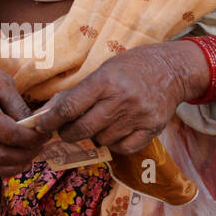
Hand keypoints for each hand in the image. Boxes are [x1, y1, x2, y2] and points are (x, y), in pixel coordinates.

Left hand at [31, 43, 206, 155]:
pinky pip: (123, 148)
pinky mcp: (152, 129)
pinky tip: (116, 132)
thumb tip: (50, 112)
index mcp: (106, 81)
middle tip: (66, 131)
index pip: (70, 108)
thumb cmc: (132, 67)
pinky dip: (115, 144)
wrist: (173, 69)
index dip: (51, 121)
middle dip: (68, 134)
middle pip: (83, 129)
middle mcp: (122, 99)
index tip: (42, 126)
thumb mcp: (104, 70)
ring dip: (95, 137)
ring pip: (102, 140)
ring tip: (100, 124)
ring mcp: (138, 116)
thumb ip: (79, 92)